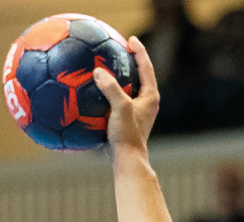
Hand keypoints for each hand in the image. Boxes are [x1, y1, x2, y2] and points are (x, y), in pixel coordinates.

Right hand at [94, 37, 157, 155]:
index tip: (131, 39)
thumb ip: (111, 88)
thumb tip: (98, 71)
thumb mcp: (120, 108)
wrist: (127, 160)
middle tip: (119, 47)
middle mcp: (146, 102)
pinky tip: (93, 89)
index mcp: (150, 96)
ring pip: (128, 88)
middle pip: (139, 75)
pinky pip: (117, 99)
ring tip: (105, 65)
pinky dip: (108, 91)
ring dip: (118, 76)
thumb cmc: (127, 135)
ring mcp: (137, 111)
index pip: (146, 67)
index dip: (139, 51)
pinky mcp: (126, 119)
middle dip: (130, 60)